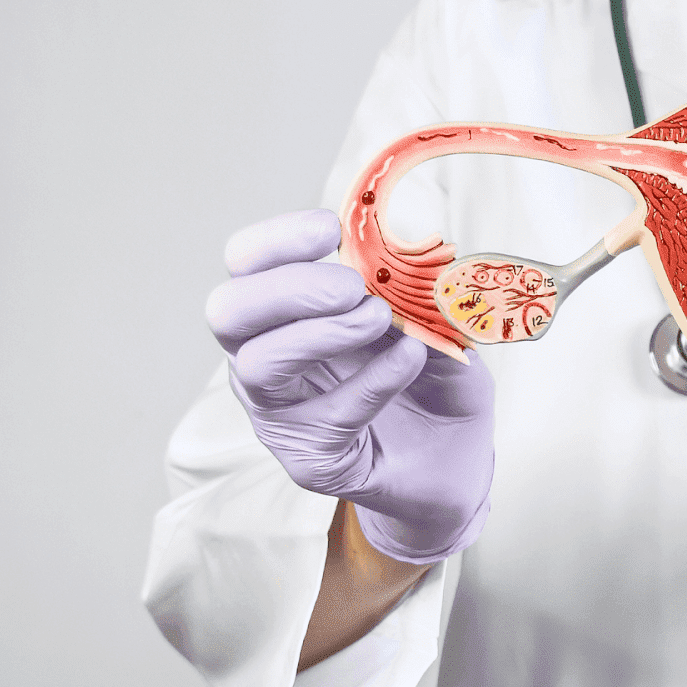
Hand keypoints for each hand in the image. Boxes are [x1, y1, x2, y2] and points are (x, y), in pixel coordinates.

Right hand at [205, 209, 495, 563]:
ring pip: (258, 364)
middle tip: (352, 287)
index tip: (328, 228)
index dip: (276, 240)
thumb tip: (403, 249)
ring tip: (381, 319)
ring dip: (322, 333)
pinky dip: (373, 380)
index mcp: (286, 312)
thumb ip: (411, 288)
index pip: (247, 265)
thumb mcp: (433, 320)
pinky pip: (328, 414)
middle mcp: (267, 358)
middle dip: (289, 287)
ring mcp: (281, 411)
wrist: (456, 458)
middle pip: (229, 311)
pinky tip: (411, 359)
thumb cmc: (433, 379)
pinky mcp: (311, 458)